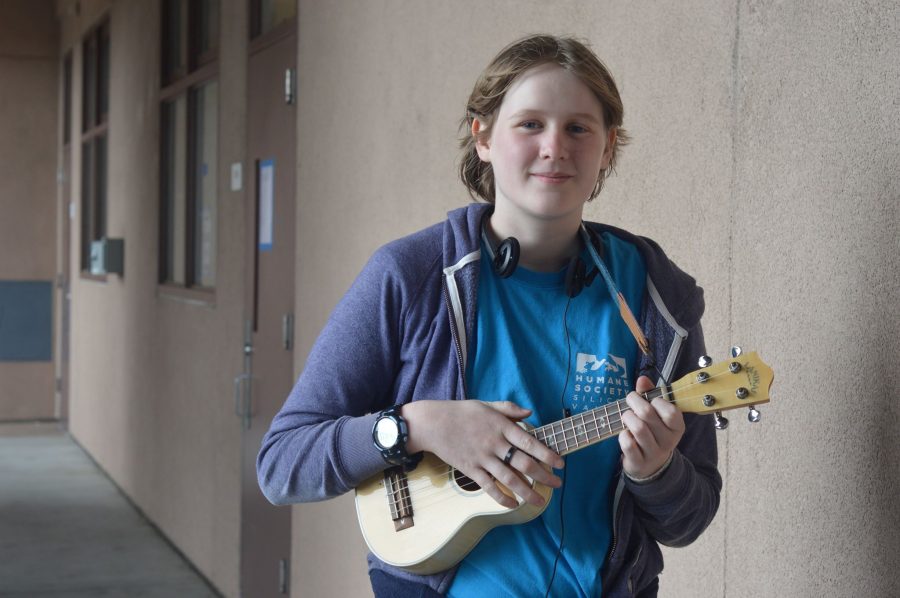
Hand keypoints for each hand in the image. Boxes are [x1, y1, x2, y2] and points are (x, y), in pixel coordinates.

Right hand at [401, 400, 563, 508]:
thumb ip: (509, 408)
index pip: (529, 442)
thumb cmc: (461, 412)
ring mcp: (482, 458)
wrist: (432, 423)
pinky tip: (513, 504)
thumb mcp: (486, 404)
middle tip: (557, 484)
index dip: (547, 454)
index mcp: (500, 426)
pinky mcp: (470, 469)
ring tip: (540, 501)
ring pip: (509, 479)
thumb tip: (530, 412)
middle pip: (524, 463)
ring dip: (527, 491)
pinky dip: (502, 497)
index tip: (560, 463)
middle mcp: (494, 443)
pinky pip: (489, 487)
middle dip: (544, 476)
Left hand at [620, 375, 684, 479]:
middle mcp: (668, 440)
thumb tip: (642, 379)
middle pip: (647, 414)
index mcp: (677, 427)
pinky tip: (624, 434)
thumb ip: (650, 394)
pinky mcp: (639, 462)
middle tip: (629, 400)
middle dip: (634, 402)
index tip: (648, 399)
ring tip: (626, 416)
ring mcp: (654, 453)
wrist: (652, 466)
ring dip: (627, 417)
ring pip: (637, 428)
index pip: (670, 411)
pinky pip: (628, 444)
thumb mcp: (657, 414)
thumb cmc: (654, 432)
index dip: (655, 400)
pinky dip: (622, 435)